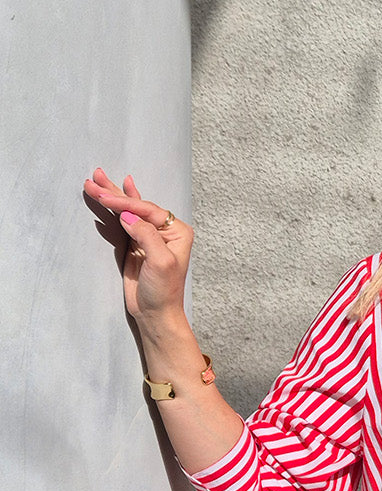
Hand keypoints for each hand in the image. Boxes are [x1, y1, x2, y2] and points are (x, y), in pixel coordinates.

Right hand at [82, 168, 192, 323]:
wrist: (155, 313)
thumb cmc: (163, 291)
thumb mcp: (159, 262)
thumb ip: (146, 236)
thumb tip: (128, 216)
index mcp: (177, 232)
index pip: (148, 210)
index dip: (126, 203)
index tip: (106, 199)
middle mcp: (165, 231)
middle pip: (137, 205)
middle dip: (115, 192)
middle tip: (95, 177)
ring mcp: (150, 236)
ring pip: (129, 211)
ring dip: (112, 195)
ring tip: (95, 179)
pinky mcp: (136, 244)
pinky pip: (124, 220)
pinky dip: (117, 207)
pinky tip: (118, 190)